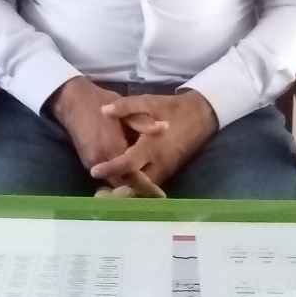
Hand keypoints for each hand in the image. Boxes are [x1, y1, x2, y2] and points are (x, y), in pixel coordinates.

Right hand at [47, 76, 167, 196]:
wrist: (72, 101)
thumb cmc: (100, 102)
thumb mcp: (125, 109)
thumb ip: (144, 123)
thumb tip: (166, 127)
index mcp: (112, 148)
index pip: (132, 176)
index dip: (147, 187)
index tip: (161, 195)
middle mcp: (100, 160)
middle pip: (122, 184)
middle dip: (138, 191)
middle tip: (156, 195)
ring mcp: (91, 163)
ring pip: (113, 182)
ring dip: (127, 186)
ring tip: (147, 190)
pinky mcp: (87, 162)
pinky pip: (106, 176)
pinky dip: (118, 179)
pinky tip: (130, 178)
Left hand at [90, 90, 217, 188]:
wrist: (201, 115)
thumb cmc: (172, 108)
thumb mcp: (149, 102)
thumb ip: (126, 106)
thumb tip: (104, 110)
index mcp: (153, 146)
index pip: (129, 163)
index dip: (111, 168)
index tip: (94, 170)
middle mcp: (159, 163)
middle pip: (136, 184)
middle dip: (118, 189)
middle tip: (98, 194)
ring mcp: (166, 170)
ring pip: (143, 188)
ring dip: (127, 191)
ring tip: (105, 193)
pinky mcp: (168, 172)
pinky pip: (150, 184)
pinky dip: (137, 188)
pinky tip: (122, 186)